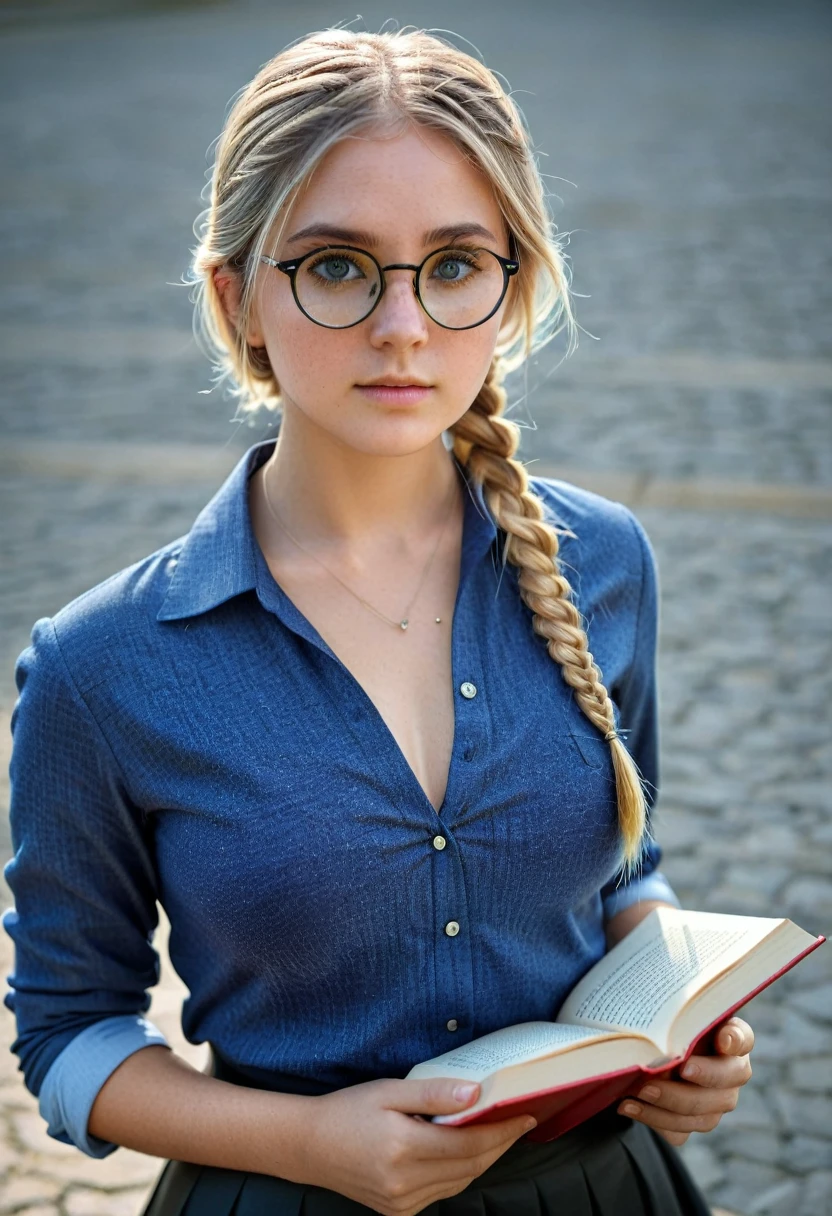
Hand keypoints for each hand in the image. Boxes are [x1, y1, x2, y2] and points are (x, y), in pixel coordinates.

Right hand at [299, 1076, 535, 1214]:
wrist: (310, 1146)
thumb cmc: (348, 1111)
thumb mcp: (389, 1091)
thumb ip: (433, 1093)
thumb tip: (475, 1093)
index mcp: (403, 1149)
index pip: (468, 1143)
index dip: (501, 1130)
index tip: (523, 1115)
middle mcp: (405, 1183)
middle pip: (470, 1165)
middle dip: (499, 1144)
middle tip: (519, 1122)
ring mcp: (402, 1203)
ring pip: (459, 1181)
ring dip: (483, 1159)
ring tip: (499, 1133)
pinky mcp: (399, 1211)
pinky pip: (442, 1191)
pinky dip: (460, 1171)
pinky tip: (465, 1152)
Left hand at [617, 1016, 754, 1146]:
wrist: (645, 1052)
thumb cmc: (661, 1024)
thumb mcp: (665, 1012)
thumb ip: (670, 1016)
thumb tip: (659, 1031)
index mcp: (729, 1037)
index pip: (743, 1038)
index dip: (735, 1040)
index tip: (722, 1039)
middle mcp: (731, 1073)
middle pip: (725, 1085)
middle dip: (690, 1084)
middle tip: (656, 1077)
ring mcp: (717, 1102)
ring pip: (703, 1115)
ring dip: (666, 1107)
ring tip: (636, 1093)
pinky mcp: (695, 1122)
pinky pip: (680, 1131)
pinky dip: (654, 1120)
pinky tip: (629, 1106)